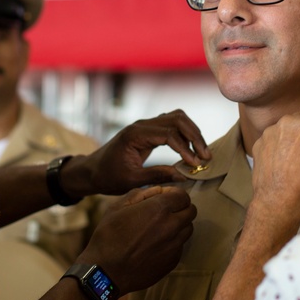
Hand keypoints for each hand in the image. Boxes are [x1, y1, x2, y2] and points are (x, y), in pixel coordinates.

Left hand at [71, 110, 209, 194]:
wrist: (92, 171)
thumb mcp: (132, 180)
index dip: (185, 148)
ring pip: (177, 118)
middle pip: (177, 119)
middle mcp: (142, 125)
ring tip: (201, 153)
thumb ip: (158, 175)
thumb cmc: (108, 177)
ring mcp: (146, 125)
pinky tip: (190, 150)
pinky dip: (185, 133)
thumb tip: (184, 176)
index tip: (195, 164)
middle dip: (194, 137)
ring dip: (192, 132)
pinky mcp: (149, 130)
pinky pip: (172, 124)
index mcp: (135, 134)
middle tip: (206, 156)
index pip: (168, 134)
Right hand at [78, 186, 195, 294]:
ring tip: (160, 229)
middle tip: (165, 211)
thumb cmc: (108, 237)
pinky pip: (180, 246)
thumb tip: (157, 191)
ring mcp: (174, 246)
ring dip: (179, 225)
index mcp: (159, 209)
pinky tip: (156, 245)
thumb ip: (140, 194)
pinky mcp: (173, 261)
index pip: (182, 195)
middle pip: (191, 211)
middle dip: (180, 207)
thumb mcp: (118, 207)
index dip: (174, 194)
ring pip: (188, 229)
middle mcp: (172, 226)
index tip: (164, 197)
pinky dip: (173, 242)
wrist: (106, 272)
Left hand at [249, 101, 299, 225]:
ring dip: (287, 137)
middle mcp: (287, 122)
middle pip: (299, 117)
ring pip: (283, 127)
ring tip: (290, 158)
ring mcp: (270, 131)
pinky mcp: (258, 142)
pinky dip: (275, 146)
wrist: (278, 200)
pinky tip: (278, 162)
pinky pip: (271, 138)